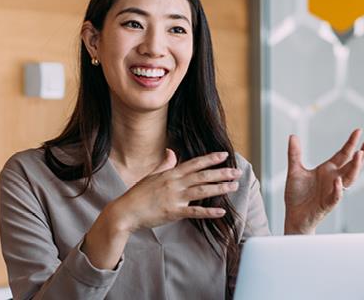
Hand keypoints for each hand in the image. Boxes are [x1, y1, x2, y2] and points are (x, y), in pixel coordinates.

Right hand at [108, 150, 241, 232]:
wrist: (126, 211)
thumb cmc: (137, 194)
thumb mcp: (151, 175)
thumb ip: (164, 164)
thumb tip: (171, 152)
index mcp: (170, 174)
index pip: (195, 163)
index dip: (210, 159)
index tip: (224, 155)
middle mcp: (174, 183)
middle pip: (203, 176)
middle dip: (221, 172)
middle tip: (237, 171)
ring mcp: (174, 197)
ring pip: (202, 190)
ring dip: (220, 188)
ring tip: (234, 186)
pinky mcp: (173, 212)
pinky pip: (194, 211)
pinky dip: (209, 211)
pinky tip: (221, 211)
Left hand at [284, 129, 363, 234]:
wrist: (294, 216)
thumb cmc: (297, 195)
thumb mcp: (294, 171)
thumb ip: (295, 154)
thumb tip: (293, 136)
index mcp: (327, 170)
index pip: (343, 154)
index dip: (351, 143)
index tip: (359, 131)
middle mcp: (333, 179)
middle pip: (351, 165)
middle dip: (360, 154)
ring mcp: (332, 191)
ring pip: (348, 179)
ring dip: (354, 168)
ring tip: (359, 155)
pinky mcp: (327, 204)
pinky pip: (335, 197)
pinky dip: (337, 189)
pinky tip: (338, 181)